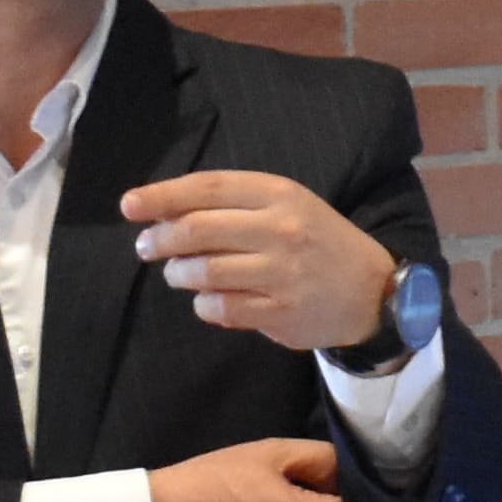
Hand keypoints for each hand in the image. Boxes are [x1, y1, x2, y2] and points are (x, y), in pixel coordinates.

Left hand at [120, 170, 399, 350]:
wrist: (372, 289)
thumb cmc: (317, 241)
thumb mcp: (286, 206)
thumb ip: (233, 205)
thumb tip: (164, 210)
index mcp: (279, 194)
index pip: (208, 188)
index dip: (163, 196)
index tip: (129, 205)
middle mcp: (280, 229)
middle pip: (199, 229)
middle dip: (161, 238)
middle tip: (146, 247)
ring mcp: (282, 273)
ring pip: (205, 271)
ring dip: (179, 274)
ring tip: (178, 274)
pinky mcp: (281, 312)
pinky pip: (221, 308)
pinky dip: (204, 305)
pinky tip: (208, 300)